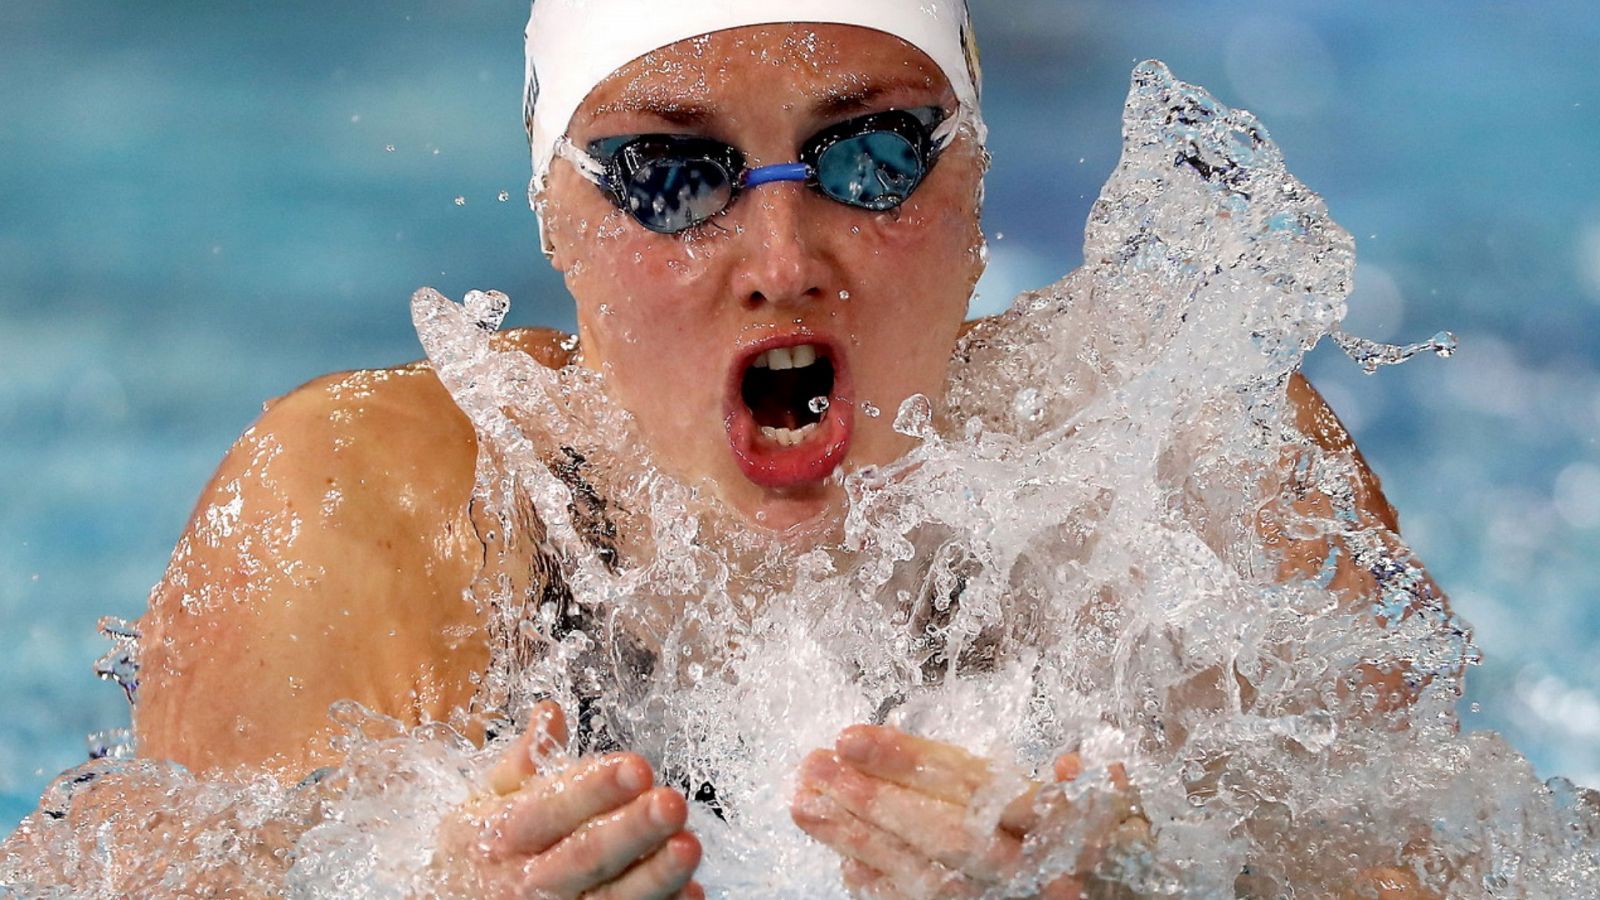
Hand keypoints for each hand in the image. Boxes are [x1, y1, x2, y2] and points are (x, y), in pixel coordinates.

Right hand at [436, 701, 703, 898]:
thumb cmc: (477, 848)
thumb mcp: (484, 801)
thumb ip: (523, 760)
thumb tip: (551, 712)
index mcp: (500, 833)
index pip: (549, 808)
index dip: (594, 789)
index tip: (637, 766)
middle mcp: (523, 881)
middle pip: (584, 857)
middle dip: (631, 831)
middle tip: (672, 804)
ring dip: (653, 876)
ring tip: (689, 846)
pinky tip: (689, 891)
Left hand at [791, 725, 1145, 898]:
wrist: (1108, 895)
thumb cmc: (1100, 841)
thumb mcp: (1111, 807)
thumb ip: (1083, 785)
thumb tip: (1073, 766)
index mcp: (1055, 822)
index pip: (972, 783)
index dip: (909, 759)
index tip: (850, 735)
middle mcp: (1026, 866)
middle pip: (944, 832)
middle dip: (875, 799)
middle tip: (815, 766)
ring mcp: (998, 898)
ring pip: (923, 874)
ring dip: (857, 839)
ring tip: (804, 804)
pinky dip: (880, 884)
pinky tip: (841, 858)